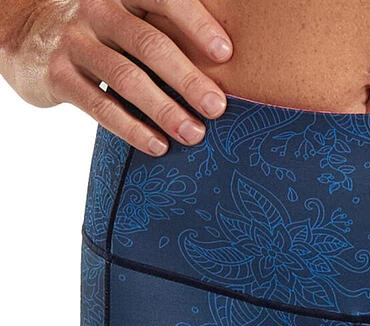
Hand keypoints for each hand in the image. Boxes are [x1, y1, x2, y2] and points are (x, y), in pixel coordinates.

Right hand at [0, 0, 233, 154]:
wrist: (21, 30)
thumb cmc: (98, 28)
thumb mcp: (126, 13)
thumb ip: (163, 26)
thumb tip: (226, 60)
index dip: (195, 24)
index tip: (226, 54)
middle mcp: (97, 9)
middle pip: (149, 43)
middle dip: (187, 78)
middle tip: (217, 107)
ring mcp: (74, 41)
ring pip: (126, 78)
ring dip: (164, 109)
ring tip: (195, 134)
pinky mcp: (57, 75)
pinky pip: (99, 105)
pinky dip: (131, 128)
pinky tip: (158, 145)